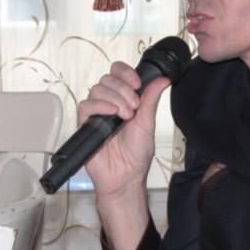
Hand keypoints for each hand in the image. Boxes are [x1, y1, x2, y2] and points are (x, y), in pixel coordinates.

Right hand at [79, 61, 172, 249]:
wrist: (126, 176)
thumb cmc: (136, 154)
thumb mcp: (147, 123)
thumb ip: (151, 100)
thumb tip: (163, 80)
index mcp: (124, 99)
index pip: (118, 73)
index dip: (126, 73)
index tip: (138, 83)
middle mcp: (109, 103)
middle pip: (108, 79)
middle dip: (124, 89)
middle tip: (134, 107)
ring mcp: (97, 113)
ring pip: (97, 89)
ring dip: (115, 99)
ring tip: (126, 116)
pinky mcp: (86, 124)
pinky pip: (86, 106)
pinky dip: (100, 106)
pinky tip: (112, 114)